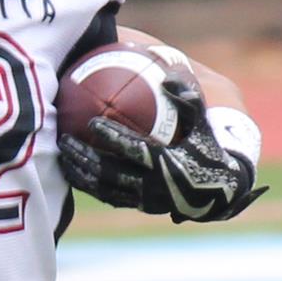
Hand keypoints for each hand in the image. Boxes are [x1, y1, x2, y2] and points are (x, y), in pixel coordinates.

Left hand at [59, 77, 264, 221]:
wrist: (220, 190)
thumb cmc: (209, 149)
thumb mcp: (203, 124)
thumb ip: (188, 99)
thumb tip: (169, 74)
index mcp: (167, 163)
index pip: (133, 149)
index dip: (112, 137)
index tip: (92, 122)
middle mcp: (152, 185)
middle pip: (109, 172)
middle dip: (84, 156)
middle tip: (64, 140)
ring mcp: (143, 199)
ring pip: (103, 188)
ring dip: (80, 172)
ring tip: (62, 156)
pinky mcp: (138, 206)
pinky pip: (108, 196)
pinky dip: (89, 186)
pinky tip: (73, 172)